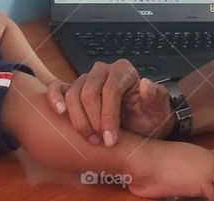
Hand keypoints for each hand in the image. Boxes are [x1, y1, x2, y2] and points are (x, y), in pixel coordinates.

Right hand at [46, 59, 172, 145]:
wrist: (141, 124)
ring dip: (79, 119)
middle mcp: (103, 71)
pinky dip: (55, 98)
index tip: (111, 140)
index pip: (111, 90)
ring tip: (89, 138)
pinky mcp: (74, 90)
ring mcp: (86, 80)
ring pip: (73, 94)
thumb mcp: (158, 109)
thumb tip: (146, 84)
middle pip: (89, 92)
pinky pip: (58, 87)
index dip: (109, 116)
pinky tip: (60, 112)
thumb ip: (155, 96)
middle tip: (101, 141)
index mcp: (123, 71)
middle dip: (93, 120)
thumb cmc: (149, 116)